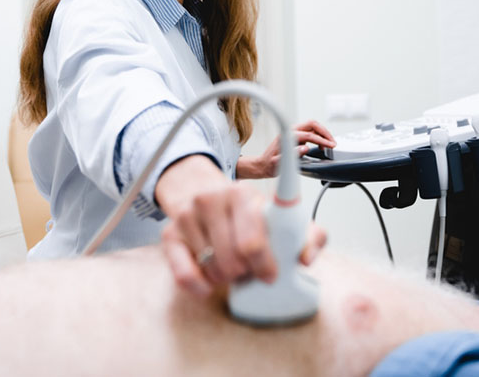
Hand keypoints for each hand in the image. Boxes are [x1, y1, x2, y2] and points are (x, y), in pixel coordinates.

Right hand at [155, 155, 327, 296]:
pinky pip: (184, 274)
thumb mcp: (280, 216)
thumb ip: (308, 235)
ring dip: (226, 277)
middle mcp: (213, 200)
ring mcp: (188, 216)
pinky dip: (200, 286)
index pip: (252, 240)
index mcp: (244, 194)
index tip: (270, 276)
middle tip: (250, 270)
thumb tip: (305, 259)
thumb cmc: (247, 212)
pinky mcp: (170, 234)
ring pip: (212, 269)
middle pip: (233, 260)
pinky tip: (210, 283)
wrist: (202, 191)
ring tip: (233, 267)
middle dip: (246, 272)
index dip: (264, 263)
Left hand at [237, 120, 335, 178]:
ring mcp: (292, 131)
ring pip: (312, 126)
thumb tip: (306, 148)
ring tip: (329, 144)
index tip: (331, 146)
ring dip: (322, 133)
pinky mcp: (294, 135)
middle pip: (313, 124)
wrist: (262, 165)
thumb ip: (293, 155)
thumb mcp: (279, 163)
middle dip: (325, 133)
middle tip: (333, 143)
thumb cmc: (270, 166)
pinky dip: (318, 135)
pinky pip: (310, 130)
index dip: (322, 140)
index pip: (309, 135)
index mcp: (287, 136)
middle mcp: (290, 131)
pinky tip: (321, 145)